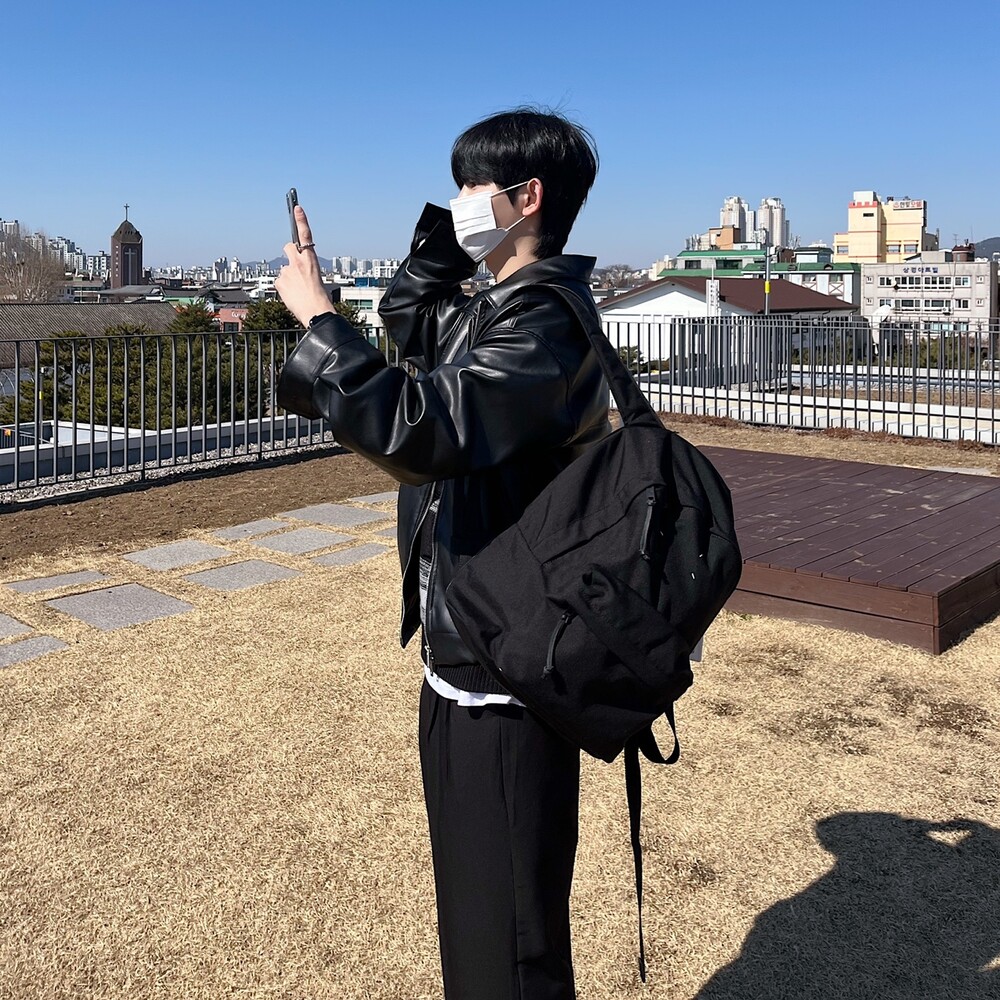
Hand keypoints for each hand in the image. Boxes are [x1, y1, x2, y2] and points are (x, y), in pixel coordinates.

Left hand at [274, 205, 334, 326]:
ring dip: (288, 278)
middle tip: (294, 266)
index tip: (297, 207)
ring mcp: (288, 270)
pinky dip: (284, 288)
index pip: (306, 234)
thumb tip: (292, 272)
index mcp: (312, 259)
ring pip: (284, 270)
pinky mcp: (279, 280)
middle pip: (288, 247)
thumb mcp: (316, 278)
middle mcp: (299, 262)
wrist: (316, 312)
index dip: (301, 220)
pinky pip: (279, 282)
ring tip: (298, 291)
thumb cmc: (319, 298)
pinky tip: (291, 295)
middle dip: (289, 252)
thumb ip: (305, 269)